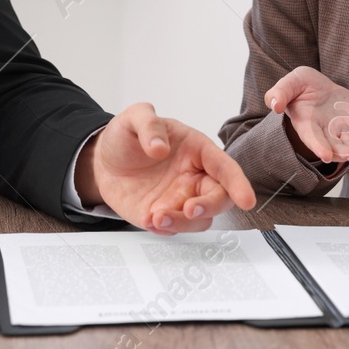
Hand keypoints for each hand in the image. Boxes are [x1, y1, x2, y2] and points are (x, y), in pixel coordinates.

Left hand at [75, 103, 256, 234]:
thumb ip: (148, 125)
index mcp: (197, 150)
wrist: (102, 161)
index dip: (239, 184)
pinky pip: (175, 229)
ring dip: (182, 223)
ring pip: (199, 219)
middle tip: (189, 209)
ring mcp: (180, 198)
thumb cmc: (126, 137)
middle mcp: (194, 177)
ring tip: (156, 216)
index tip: (246, 200)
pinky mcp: (164, 215)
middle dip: (209, 207)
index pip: (225, 168)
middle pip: (219, 198)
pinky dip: (166, 229)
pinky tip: (149, 219)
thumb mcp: (134, 118)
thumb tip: (159, 148)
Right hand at [265, 66, 348, 164]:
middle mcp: (324, 132)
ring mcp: (341, 131)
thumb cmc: (301, 85)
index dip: (319, 147)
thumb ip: (279, 93)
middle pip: (333, 147)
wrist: (319, 86)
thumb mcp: (289, 83)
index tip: (326, 156)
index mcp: (306, 124)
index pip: (312, 138)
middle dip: (343, 153)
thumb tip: (274, 105)